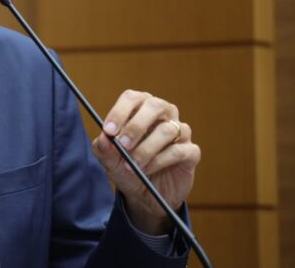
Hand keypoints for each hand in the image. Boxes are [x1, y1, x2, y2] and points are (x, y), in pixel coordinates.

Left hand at [91, 89, 200, 234]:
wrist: (144, 195)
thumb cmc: (126, 168)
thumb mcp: (109, 161)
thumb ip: (103, 149)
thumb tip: (103, 138)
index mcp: (140, 109)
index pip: (132, 98)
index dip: (120, 112)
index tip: (108, 130)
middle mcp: (163, 114)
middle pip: (154, 106)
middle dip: (136, 126)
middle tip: (123, 144)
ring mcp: (180, 132)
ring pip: (167, 130)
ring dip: (146, 149)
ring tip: (133, 165)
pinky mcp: (191, 152)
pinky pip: (179, 150)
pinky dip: (160, 161)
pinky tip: (147, 170)